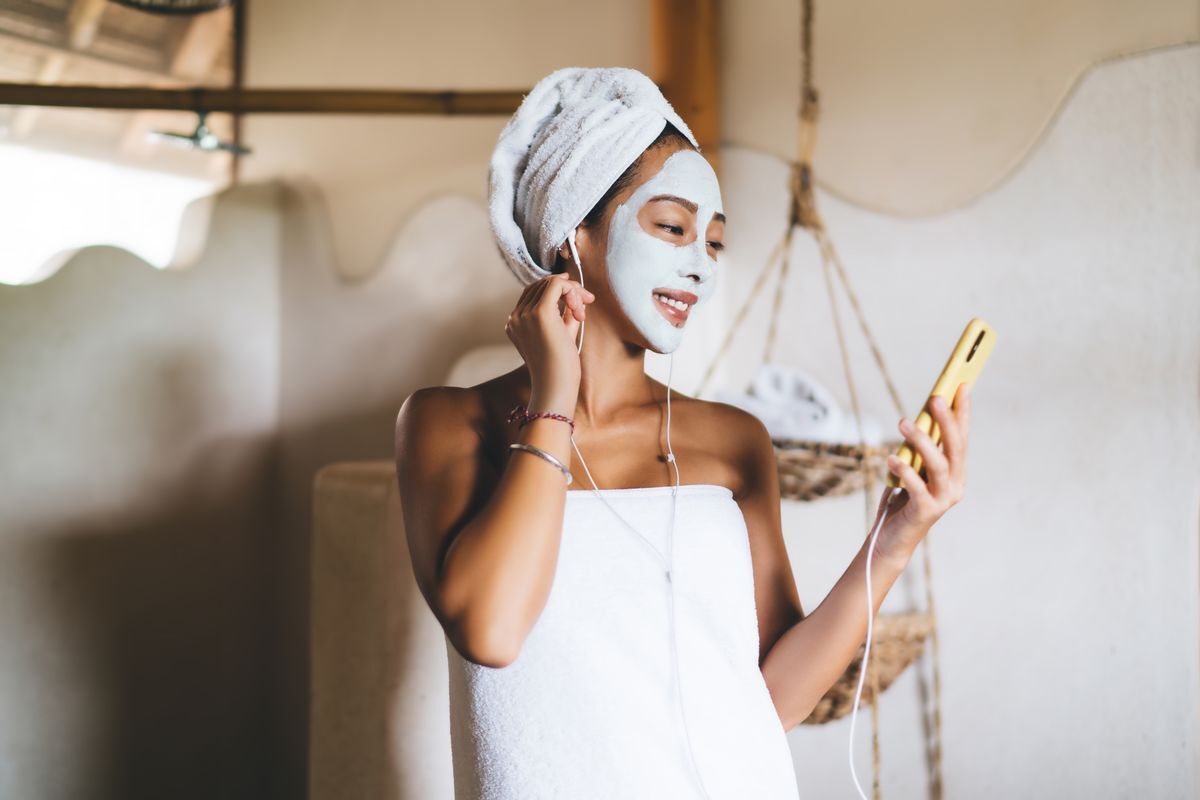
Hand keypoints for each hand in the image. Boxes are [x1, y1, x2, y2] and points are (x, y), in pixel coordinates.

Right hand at [503, 273, 594, 412]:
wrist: (556, 384)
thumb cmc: (559, 367)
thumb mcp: (561, 334)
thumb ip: (564, 313)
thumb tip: (573, 292)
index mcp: (515, 323)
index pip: (534, 293)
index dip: (558, 291)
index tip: (578, 302)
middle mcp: (516, 317)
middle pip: (541, 285)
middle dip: (568, 289)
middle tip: (586, 302)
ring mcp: (525, 314)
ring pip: (550, 283)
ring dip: (572, 292)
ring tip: (581, 313)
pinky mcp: (540, 313)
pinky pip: (557, 285)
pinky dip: (572, 290)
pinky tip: (579, 307)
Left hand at [874, 381, 971, 562]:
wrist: (891, 539)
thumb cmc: (901, 500)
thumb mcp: (913, 470)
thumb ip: (919, 451)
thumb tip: (918, 418)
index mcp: (955, 473)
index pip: (961, 438)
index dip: (963, 412)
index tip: (961, 386)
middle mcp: (955, 486)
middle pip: (955, 448)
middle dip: (947, 420)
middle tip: (935, 397)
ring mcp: (943, 500)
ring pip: (939, 465)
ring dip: (922, 441)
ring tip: (903, 422)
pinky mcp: (925, 512)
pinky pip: (917, 487)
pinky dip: (904, 470)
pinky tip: (889, 458)